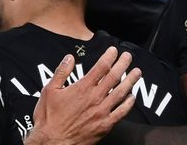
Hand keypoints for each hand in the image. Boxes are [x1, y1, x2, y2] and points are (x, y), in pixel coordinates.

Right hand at [26, 47, 140, 144]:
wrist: (53, 141)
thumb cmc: (49, 117)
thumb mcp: (49, 90)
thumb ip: (61, 72)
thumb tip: (70, 58)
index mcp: (82, 88)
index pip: (100, 68)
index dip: (109, 57)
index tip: (114, 50)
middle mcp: (95, 98)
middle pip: (114, 77)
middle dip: (123, 64)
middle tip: (128, 56)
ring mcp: (102, 112)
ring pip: (120, 93)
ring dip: (130, 81)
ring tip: (137, 72)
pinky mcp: (105, 125)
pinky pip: (121, 112)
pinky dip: (128, 103)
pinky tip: (132, 97)